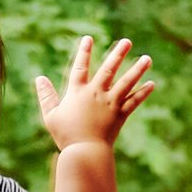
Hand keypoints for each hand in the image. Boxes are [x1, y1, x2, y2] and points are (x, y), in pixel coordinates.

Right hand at [32, 33, 157, 150]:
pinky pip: (134, 101)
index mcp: (78, 92)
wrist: (85, 153)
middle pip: (109, 69)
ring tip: (147, 58)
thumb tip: (39, 78)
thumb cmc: (66, 136)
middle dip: (118, 54)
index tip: (89, 39)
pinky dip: (143, 93)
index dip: (84, 52)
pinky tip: (152, 84)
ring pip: (126, 82)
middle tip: (127, 41)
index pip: (80, 67)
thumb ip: (46, 96)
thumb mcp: (51, 115)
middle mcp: (96, 94)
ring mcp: (110, 104)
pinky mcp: (120, 115)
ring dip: (137, 69)